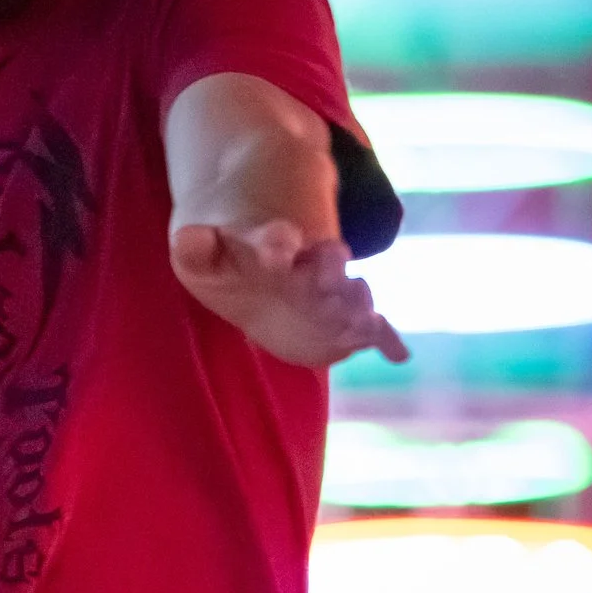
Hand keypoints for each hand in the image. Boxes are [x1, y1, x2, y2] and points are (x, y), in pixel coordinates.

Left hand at [169, 220, 407, 367]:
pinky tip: (400, 355)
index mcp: (273, 243)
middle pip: (327, 261)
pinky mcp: (345, 321)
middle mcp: (311, 264)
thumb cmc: (226, 261)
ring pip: (351, 294)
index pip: (276, 238)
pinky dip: (387, 339)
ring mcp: (332, 291)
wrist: (259, 265)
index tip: (278, 248)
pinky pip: (371, 328)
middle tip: (332, 269)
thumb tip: (191, 238)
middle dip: (329, 267)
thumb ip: (195, 248)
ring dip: (359, 303)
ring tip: (366, 317)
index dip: (277, 242)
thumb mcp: (199, 255)